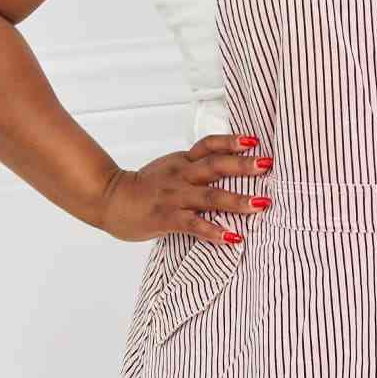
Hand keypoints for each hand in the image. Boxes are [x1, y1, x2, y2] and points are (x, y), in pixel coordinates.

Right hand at [98, 133, 273, 241]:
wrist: (108, 199)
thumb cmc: (142, 188)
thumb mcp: (169, 169)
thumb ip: (194, 169)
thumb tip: (225, 169)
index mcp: (182, 162)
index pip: (209, 145)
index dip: (232, 141)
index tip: (255, 140)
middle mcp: (181, 175)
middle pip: (216, 166)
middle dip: (244, 165)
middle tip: (268, 165)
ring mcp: (174, 196)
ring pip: (210, 196)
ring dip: (237, 200)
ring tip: (261, 204)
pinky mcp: (166, 217)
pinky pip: (193, 224)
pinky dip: (213, 230)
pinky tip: (232, 236)